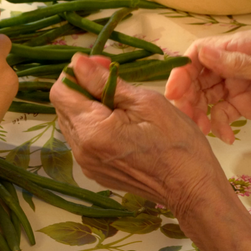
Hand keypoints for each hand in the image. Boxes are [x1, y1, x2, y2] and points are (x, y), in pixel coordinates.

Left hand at [49, 54, 228, 214]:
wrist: (191, 187)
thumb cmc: (177, 143)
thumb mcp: (145, 102)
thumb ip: (105, 82)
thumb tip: (77, 63)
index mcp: (92, 131)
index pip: (60, 92)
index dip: (77, 72)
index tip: (102, 65)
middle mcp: (82, 150)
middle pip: (63, 107)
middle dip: (83, 87)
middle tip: (113, 79)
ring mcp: (87, 164)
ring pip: (72, 123)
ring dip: (89, 105)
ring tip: (120, 102)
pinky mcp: (96, 171)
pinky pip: (83, 140)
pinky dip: (95, 125)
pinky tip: (121, 123)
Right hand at [165, 29, 250, 143]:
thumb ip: (236, 64)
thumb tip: (201, 52)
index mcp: (241, 46)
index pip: (201, 53)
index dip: (183, 70)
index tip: (174, 92)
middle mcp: (236, 63)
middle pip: (199, 77)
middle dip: (189, 96)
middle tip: (186, 117)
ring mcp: (239, 84)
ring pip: (207, 96)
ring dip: (201, 113)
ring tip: (202, 130)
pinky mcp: (245, 104)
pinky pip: (222, 112)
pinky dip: (219, 124)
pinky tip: (226, 137)